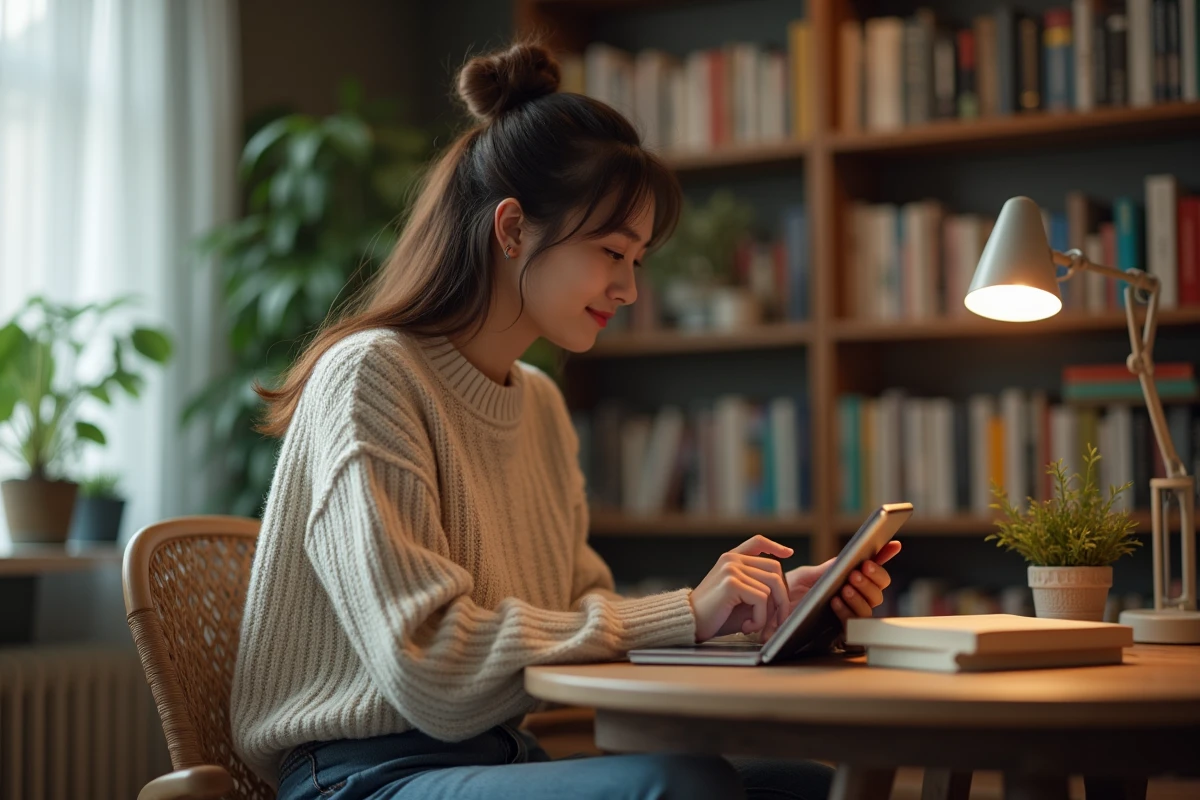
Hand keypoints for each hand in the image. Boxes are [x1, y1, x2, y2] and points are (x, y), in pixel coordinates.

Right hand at [689, 535, 793, 642]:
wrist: (689, 623)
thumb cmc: (714, 615)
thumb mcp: (738, 597)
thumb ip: (757, 587)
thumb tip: (783, 592)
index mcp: (731, 559)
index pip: (757, 542)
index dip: (775, 546)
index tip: (788, 553)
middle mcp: (731, 560)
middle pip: (775, 570)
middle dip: (782, 597)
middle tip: (777, 619)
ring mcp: (731, 569)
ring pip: (772, 587)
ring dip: (770, 613)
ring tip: (757, 626)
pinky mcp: (731, 583)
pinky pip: (762, 599)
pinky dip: (759, 619)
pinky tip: (746, 627)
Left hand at [760, 540, 901, 640]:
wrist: (771, 614)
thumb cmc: (788, 593)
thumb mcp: (806, 576)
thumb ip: (828, 568)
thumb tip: (851, 556)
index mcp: (848, 580)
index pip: (872, 569)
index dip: (885, 556)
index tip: (894, 544)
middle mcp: (854, 597)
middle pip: (879, 589)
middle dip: (872, 579)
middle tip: (858, 570)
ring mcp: (849, 614)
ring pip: (869, 607)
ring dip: (861, 594)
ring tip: (846, 586)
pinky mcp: (839, 631)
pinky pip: (852, 623)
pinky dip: (846, 611)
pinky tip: (836, 601)